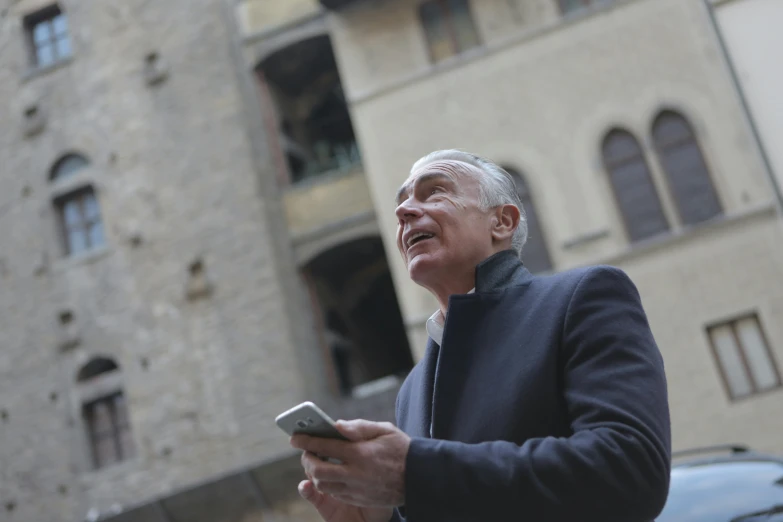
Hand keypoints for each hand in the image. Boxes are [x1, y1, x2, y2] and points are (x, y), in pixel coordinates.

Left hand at [291, 419, 410, 517]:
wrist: (420, 477)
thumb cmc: (401, 449)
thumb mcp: (384, 430)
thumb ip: (359, 427)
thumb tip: (336, 425)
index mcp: (361, 453)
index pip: (325, 445)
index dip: (307, 441)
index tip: (294, 437)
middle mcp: (356, 473)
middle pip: (318, 470)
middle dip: (307, 460)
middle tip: (306, 451)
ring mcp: (357, 489)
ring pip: (323, 484)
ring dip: (315, 473)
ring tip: (317, 462)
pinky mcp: (360, 499)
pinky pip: (335, 493)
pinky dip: (327, 483)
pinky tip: (329, 473)